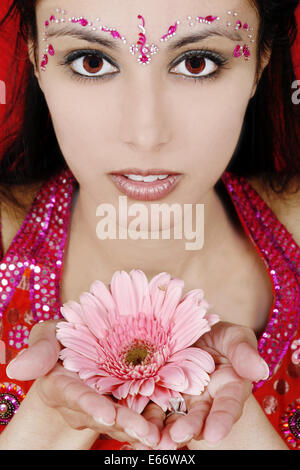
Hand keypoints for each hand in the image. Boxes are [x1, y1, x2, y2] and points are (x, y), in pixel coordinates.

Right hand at [5, 320, 161, 448]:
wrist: (77, 353)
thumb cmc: (63, 340)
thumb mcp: (48, 337)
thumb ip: (40, 349)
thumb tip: (19, 368)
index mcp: (66, 385)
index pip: (78, 397)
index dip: (91, 406)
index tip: (107, 415)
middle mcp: (87, 401)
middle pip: (108, 415)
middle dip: (127, 425)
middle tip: (148, 435)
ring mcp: (107, 403)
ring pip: (127, 419)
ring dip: (145, 429)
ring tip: (164, 438)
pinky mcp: (128, 400)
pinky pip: (140, 413)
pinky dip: (154, 422)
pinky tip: (171, 430)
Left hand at [132, 321, 269, 449]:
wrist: (186, 327)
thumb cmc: (218, 333)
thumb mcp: (234, 336)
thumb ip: (244, 351)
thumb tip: (260, 370)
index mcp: (227, 387)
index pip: (227, 406)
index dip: (222, 420)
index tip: (214, 433)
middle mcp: (203, 399)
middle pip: (198, 417)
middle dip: (189, 428)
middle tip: (178, 436)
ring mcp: (178, 397)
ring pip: (172, 418)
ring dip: (163, 432)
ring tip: (154, 441)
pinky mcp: (155, 393)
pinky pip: (149, 408)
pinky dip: (143, 420)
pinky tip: (135, 429)